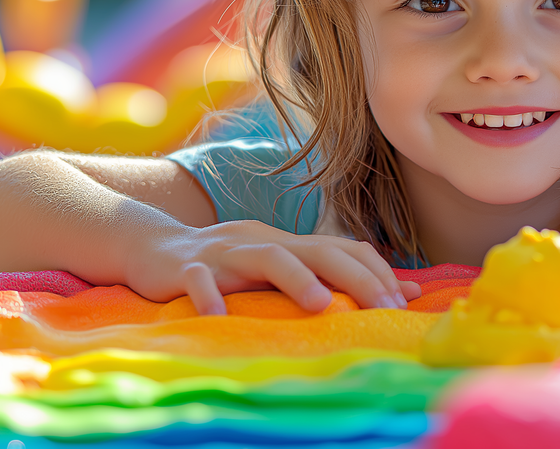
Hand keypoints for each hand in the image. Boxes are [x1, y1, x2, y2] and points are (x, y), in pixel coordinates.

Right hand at [127, 220, 421, 315]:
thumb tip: (407, 289)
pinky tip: (218, 318)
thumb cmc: (227, 264)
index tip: (403, 302)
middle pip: (317, 249)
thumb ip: (334, 276)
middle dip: (355, 277)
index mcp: (288, 243)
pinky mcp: (185, 267)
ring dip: (296, 278)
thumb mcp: (281, 266)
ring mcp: (225, 251)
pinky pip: (197, 278)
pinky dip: (207, 297)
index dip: (375, 271)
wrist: (152, 246)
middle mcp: (263, 241)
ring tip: (321, 305)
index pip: (343, 248)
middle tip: (385, 306)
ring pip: (266, 256)